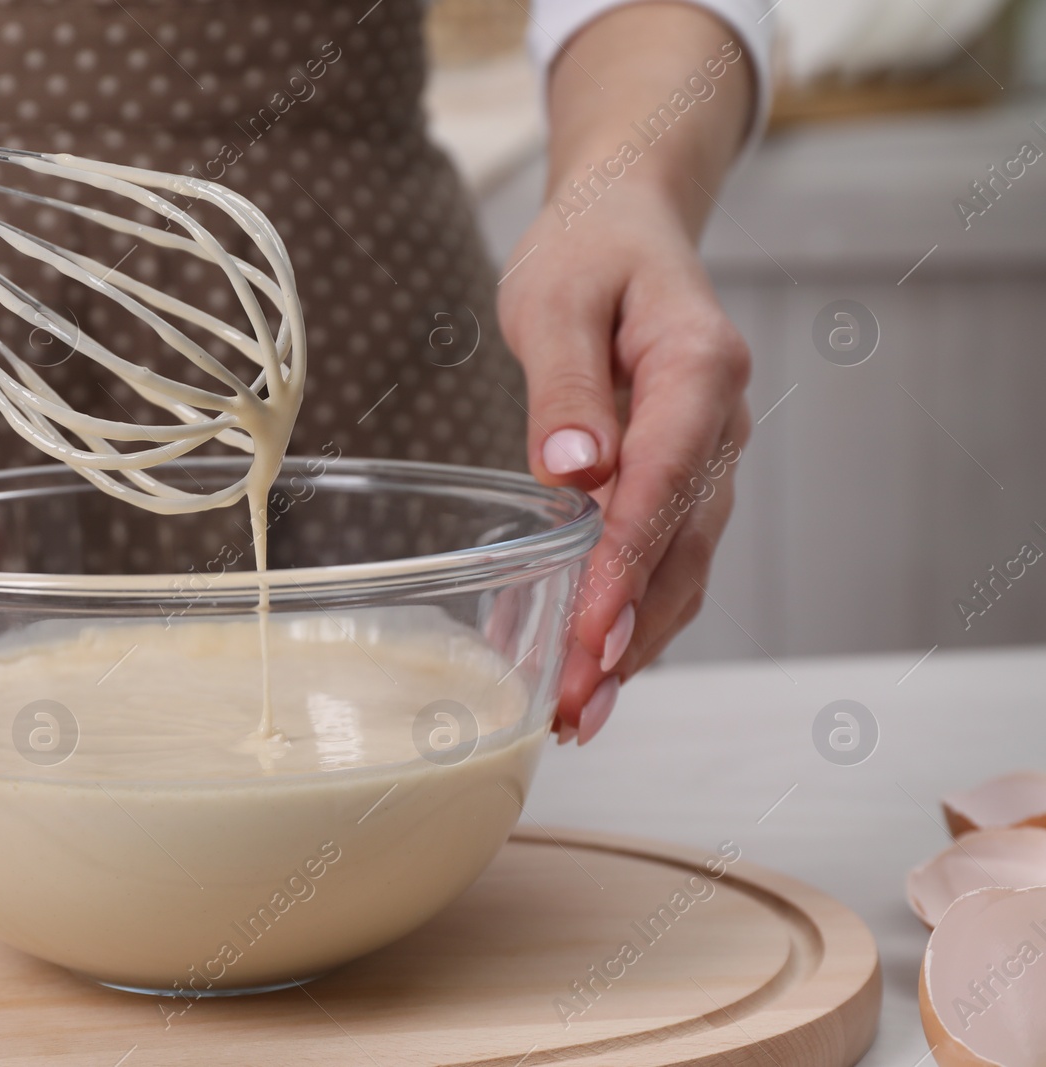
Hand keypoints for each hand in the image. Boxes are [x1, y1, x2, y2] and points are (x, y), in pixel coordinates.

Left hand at [499, 179, 750, 745]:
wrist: (624, 224)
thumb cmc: (586, 252)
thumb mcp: (556, 298)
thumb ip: (565, 386)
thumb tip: (573, 476)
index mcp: (697, 368)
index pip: (664, 483)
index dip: (626, 565)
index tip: (589, 634)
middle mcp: (718, 422)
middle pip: (682, 545)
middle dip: (629, 632)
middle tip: (576, 706)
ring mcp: (709, 456)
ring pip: (684, 567)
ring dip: (636, 643)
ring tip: (580, 713)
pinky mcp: (684, 477)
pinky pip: (669, 557)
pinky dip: (636, 615)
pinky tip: (596, 667)